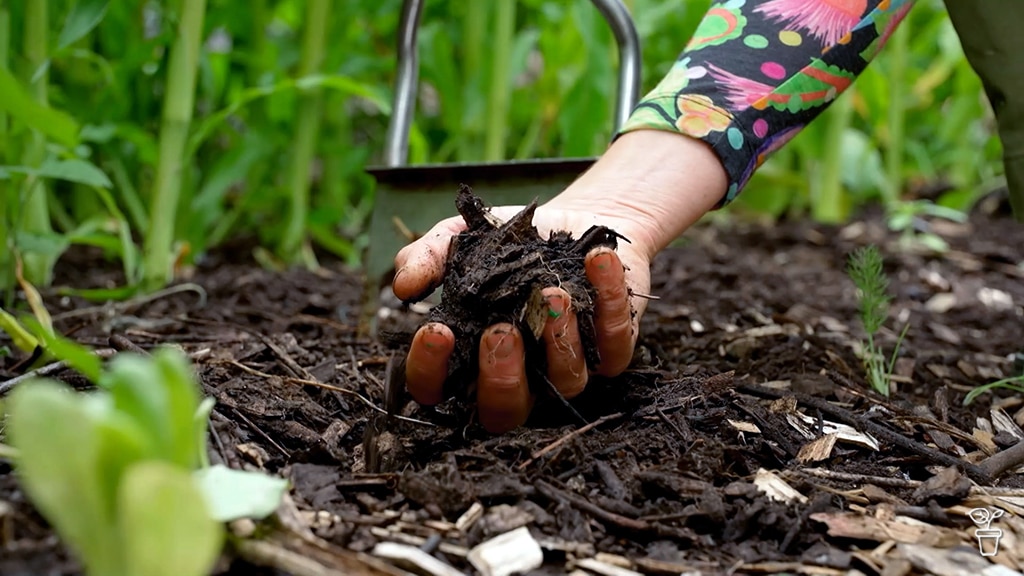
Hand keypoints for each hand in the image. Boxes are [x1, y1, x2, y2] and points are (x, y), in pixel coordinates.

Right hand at [392, 205, 653, 432]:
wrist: (577, 222)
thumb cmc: (511, 242)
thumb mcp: (463, 239)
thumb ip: (429, 257)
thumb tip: (403, 285)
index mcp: (471, 357)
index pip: (438, 388)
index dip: (431, 371)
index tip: (436, 330)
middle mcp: (519, 375)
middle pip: (504, 410)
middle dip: (501, 376)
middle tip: (500, 331)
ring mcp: (567, 367)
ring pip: (565, 380)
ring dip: (558, 339)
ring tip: (553, 290)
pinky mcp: (613, 349)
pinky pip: (615, 343)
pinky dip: (609, 301)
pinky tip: (597, 261)